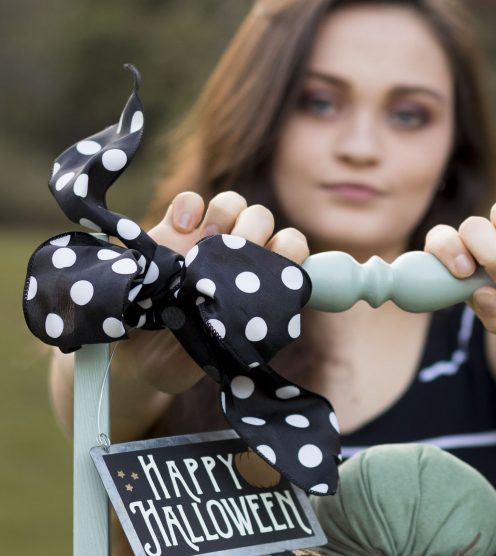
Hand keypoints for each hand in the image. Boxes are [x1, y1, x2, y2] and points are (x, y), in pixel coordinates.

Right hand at [129, 191, 308, 394]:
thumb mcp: (231, 347)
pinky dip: (190, 207)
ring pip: (231, 203)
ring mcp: (204, 240)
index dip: (288, 249)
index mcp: (258, 278)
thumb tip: (283, 303)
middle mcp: (236, 255)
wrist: (143, 355)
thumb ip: (257, 323)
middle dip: (252, 230)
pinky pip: (190, 200)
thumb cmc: (194, 353)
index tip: (269, 270)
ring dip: (225, 215)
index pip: (292, 245)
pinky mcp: (171, 231)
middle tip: (231, 259)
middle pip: (262, 217)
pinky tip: (182, 229)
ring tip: (207, 242)